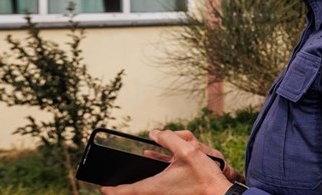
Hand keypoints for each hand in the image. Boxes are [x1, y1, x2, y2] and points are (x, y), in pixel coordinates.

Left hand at [99, 130, 237, 194]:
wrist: (220, 193)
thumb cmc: (205, 176)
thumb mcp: (188, 150)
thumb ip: (170, 139)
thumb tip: (155, 133)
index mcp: (156, 185)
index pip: (127, 191)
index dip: (112, 190)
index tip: (102, 188)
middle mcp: (158, 193)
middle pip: (135, 192)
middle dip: (124, 187)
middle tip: (112, 183)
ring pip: (147, 188)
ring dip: (139, 181)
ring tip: (137, 166)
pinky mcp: (173, 194)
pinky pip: (157, 186)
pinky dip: (152, 178)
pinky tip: (157, 162)